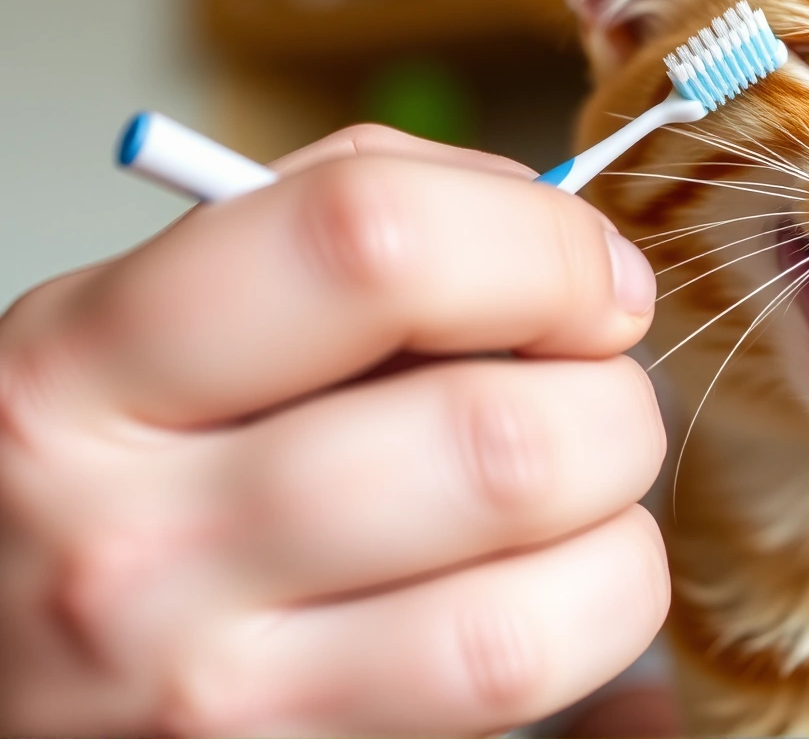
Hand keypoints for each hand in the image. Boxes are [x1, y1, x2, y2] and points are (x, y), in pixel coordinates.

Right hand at [0, 125, 668, 735]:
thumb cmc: (112, 465)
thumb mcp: (152, 309)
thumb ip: (346, 222)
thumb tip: (558, 230)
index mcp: (90, 369)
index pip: (372, 245)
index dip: (541, 245)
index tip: (591, 271)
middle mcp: (138, 546)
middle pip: (496, 445)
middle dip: (608, 399)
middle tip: (593, 389)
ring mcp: (212, 699)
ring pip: (524, 617)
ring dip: (613, 533)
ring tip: (575, 496)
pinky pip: (519, 704)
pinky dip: (590, 628)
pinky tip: (552, 583)